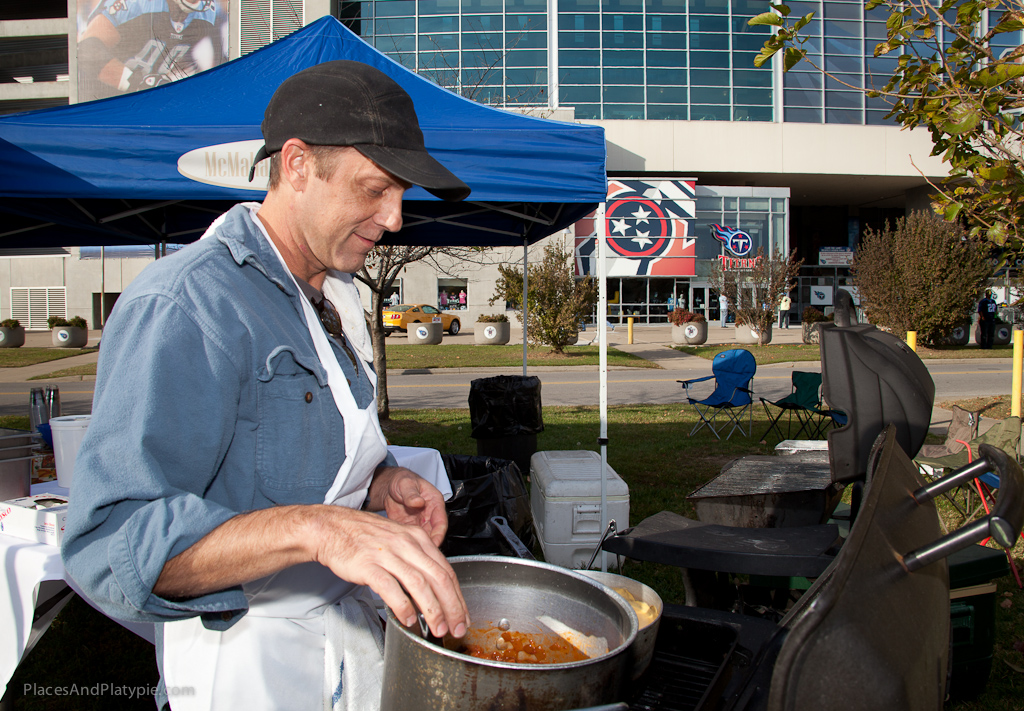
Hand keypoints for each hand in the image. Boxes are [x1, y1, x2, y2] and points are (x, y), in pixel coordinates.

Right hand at [308, 505, 467, 638]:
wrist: (332, 528)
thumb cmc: (364, 537)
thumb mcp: (399, 540)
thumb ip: (417, 561)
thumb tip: (433, 588)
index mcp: (418, 538)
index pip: (447, 570)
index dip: (458, 597)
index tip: (462, 615)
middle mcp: (406, 544)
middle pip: (439, 578)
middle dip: (452, 607)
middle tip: (457, 628)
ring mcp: (388, 554)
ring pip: (420, 584)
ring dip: (432, 610)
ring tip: (438, 628)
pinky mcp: (369, 565)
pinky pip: (391, 588)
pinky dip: (403, 606)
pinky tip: (408, 620)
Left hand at [369, 466, 447, 546]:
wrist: (390, 485)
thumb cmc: (402, 480)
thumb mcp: (406, 483)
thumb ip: (412, 493)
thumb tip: (418, 502)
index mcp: (434, 502)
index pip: (441, 522)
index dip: (439, 534)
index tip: (434, 544)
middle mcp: (429, 514)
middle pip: (434, 534)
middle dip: (429, 545)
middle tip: (421, 553)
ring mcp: (420, 522)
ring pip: (423, 538)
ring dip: (419, 546)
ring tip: (411, 552)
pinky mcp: (409, 527)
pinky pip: (411, 538)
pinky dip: (408, 544)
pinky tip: (401, 547)